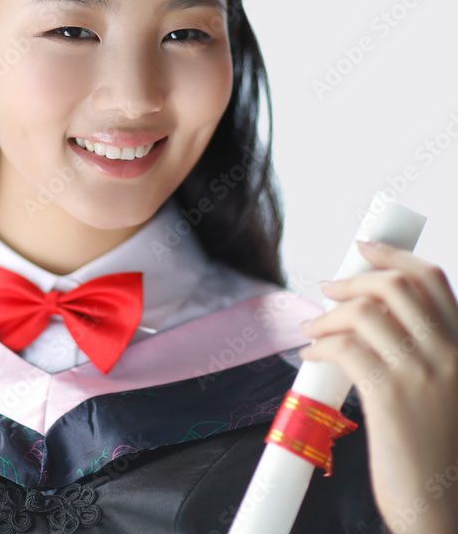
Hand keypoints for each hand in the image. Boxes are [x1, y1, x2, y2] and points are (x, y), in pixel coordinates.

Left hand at [298, 240, 457, 533]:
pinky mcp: (391, 398)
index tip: (364, 247)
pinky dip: (320, 345)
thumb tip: (377, 317)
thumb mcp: (448, 392)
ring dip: (329, 314)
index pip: (433, 280)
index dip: (394, 255)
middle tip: (328, 288)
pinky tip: (311, 356)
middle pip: (395, 286)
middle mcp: (450, 355)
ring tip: (313, 328)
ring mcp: (422, 375)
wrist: (444, 513)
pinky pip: (345, 348)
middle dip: (353, 279)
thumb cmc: (440, 456)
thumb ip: (427, 353)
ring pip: (365, 312)